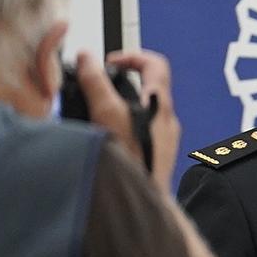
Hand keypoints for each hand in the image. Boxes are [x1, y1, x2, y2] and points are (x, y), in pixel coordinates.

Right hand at [77, 48, 179, 184]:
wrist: (143, 200)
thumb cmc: (133, 160)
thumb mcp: (107, 112)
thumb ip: (96, 83)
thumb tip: (87, 59)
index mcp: (161, 104)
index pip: (156, 64)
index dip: (132, 56)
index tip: (110, 61)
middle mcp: (168, 121)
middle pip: (148, 88)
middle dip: (121, 84)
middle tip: (99, 86)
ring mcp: (165, 140)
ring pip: (143, 113)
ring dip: (119, 107)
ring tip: (96, 112)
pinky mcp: (156, 157)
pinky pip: (141, 134)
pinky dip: (122, 128)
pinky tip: (105, 136)